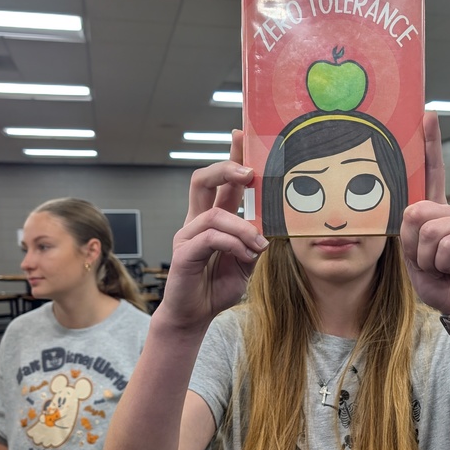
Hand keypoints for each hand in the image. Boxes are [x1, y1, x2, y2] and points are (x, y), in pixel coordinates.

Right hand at [159, 130, 267, 331]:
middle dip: (226, 168)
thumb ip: (253, 243)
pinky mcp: (183, 253)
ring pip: (215, 214)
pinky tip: (244, 255)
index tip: (240, 134)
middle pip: (203, 180)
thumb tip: (267, 229)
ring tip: (257, 246)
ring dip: (242, 228)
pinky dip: (233, 244)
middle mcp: (198, 222)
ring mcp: (188, 235)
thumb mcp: (246, 263)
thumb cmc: (216, 288)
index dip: (231, 156)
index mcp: (214, 219)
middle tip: (248, 172)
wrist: (195, 316)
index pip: (222, 181)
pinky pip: (211, 238)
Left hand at [400, 112, 449, 317]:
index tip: (427, 114)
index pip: (433, 175)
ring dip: (429, 260)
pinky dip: (443, 264)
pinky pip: (446, 244)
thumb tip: (411, 210)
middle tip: (432, 264)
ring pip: (429, 232)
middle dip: (414, 247)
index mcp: (438, 214)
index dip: (431, 145)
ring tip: (446, 268)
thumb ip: (408, 235)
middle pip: (415, 213)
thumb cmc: (443, 285)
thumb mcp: (414, 262)